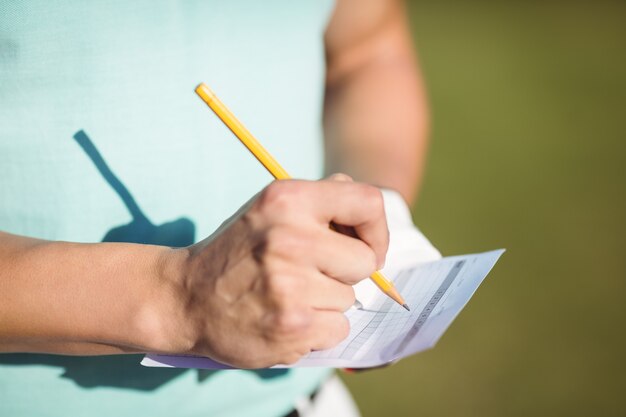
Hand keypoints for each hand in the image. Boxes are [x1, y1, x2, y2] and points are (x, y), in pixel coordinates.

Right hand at [165, 176, 388, 367]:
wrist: (185, 298)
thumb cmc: (238, 252)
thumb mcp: (270, 209)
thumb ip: (320, 201)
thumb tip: (371, 209)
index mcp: (288, 200)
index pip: (368, 203)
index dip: (377, 229)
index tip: (365, 246)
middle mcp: (290, 238)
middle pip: (365, 261)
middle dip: (345, 272)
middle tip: (309, 274)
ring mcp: (291, 285)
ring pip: (350, 299)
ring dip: (326, 302)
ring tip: (286, 296)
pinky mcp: (292, 327)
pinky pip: (338, 329)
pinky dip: (318, 330)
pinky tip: (285, 318)